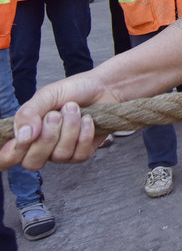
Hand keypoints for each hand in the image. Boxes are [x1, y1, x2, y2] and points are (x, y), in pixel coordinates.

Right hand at [0, 72, 121, 170]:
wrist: (103, 87)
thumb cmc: (72, 91)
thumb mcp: (46, 96)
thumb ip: (28, 113)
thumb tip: (21, 136)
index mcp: (25, 134)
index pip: (6, 158)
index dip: (9, 154)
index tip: (23, 137)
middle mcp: (40, 148)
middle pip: (32, 163)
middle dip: (47, 136)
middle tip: (56, 114)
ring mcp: (61, 153)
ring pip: (58, 156)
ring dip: (69, 129)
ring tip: (74, 109)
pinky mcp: (81, 153)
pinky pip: (79, 154)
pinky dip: (84, 133)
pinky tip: (87, 119)